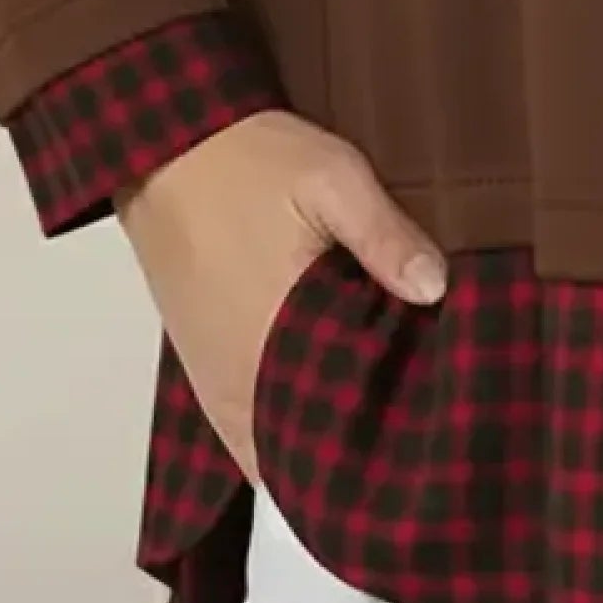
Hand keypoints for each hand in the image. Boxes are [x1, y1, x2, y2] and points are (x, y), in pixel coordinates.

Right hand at [114, 109, 447, 479]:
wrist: (164, 144)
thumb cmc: (246, 160)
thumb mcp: (333, 178)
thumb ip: (385, 235)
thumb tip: (437, 287)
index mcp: (271, 335)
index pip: (325, 434)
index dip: (372, 453)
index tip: (418, 451)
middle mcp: (234, 372)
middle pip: (296, 451)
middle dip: (348, 458)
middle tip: (406, 449)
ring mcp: (210, 373)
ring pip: (264, 446)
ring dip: (308, 449)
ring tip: (369, 442)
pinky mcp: (198, 360)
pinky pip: (237, 425)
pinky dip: (272, 435)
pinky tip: (311, 426)